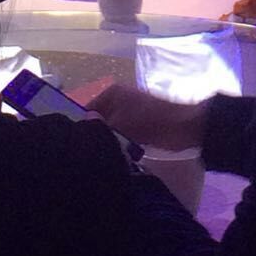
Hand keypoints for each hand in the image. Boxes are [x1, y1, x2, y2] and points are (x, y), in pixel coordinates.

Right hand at [87, 84, 208, 151]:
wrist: (181, 126)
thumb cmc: (148, 119)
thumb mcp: (119, 123)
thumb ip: (98, 128)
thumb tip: (78, 135)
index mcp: (111, 93)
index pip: (86, 111)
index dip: (80, 129)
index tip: (74, 148)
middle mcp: (117, 101)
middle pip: (97, 123)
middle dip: (93, 138)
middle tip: (85, 157)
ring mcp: (128, 115)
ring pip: (109, 133)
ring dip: (106, 145)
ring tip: (97, 162)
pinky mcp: (137, 129)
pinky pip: (120, 140)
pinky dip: (117, 148)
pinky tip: (112, 161)